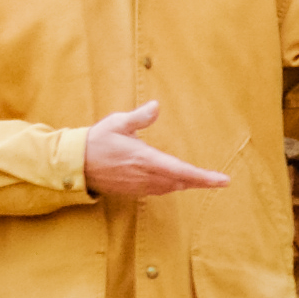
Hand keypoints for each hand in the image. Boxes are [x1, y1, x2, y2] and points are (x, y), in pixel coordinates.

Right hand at [83, 101, 228, 196]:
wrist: (75, 165)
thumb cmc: (96, 141)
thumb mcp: (117, 123)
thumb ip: (138, 117)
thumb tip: (156, 106)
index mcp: (145, 159)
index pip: (181, 171)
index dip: (204, 177)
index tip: (223, 180)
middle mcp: (145, 176)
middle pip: (180, 182)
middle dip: (200, 182)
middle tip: (219, 181)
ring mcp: (139, 185)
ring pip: (170, 187)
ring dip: (186, 183)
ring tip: (202, 180)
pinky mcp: (133, 190)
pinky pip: (158, 190)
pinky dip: (171, 185)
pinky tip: (177, 180)